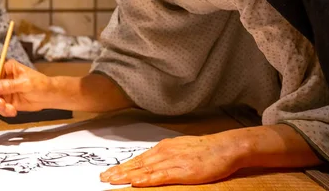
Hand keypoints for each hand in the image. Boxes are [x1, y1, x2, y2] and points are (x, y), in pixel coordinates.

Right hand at [0, 59, 54, 116]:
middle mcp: (3, 79)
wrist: (49, 96)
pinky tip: (13, 111)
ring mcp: (4, 91)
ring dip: (0, 107)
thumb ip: (9, 85)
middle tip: (1, 105)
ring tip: (11, 110)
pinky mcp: (7, 101)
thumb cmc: (40, 84)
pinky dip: (4, 111)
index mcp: (7, 68)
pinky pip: (0, 108)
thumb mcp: (25, 84)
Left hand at [100, 133, 241, 186]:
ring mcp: (172, 161)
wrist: (225, 147)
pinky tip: (136, 182)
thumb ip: (165, 156)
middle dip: (118, 171)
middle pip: (137, 164)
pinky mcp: (182, 171)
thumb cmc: (206, 150)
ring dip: (127, 176)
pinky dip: (147, 179)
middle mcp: (164, 153)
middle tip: (103, 178)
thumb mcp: (181, 150)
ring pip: (144, 170)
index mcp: (163, 148)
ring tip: (112, 180)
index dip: (122, 166)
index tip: (108, 172)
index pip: (138, 159)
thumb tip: (151, 163)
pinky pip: (161, 176)